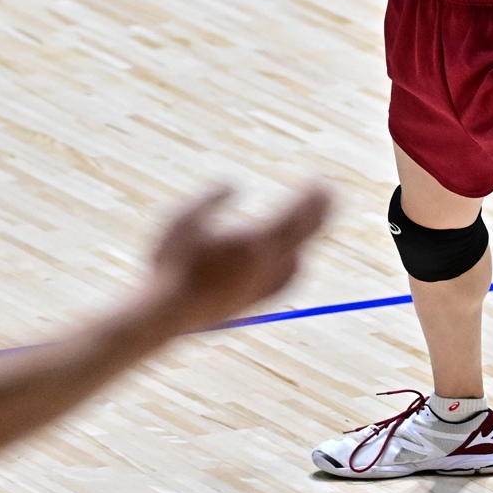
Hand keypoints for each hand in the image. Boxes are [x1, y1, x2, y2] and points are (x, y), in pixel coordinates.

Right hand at [144, 184, 330, 332]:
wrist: (166, 313)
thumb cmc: (171, 261)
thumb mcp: (184, 217)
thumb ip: (212, 196)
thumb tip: (235, 183)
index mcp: (255, 241)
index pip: (297, 214)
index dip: (311, 195)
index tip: (319, 180)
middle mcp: (267, 265)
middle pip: (305, 234)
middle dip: (318, 209)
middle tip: (327, 192)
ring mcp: (263, 286)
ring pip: (300, 258)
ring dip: (308, 235)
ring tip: (312, 220)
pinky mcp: (255, 303)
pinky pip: (287, 282)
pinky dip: (296, 265)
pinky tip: (295, 260)